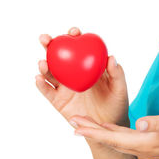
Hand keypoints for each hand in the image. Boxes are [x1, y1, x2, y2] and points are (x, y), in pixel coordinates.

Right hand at [35, 27, 129, 148]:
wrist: (108, 126)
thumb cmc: (116, 104)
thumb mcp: (119, 89)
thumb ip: (117, 74)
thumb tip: (111, 57)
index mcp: (86, 66)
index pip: (78, 47)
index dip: (74, 36)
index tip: (73, 32)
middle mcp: (72, 73)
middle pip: (58, 56)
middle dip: (50, 44)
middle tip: (46, 39)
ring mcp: (64, 87)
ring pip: (50, 72)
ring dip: (44, 65)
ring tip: (43, 63)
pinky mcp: (58, 101)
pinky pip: (47, 91)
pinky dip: (41, 85)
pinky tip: (39, 79)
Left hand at [70, 109, 158, 158]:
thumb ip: (158, 122)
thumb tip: (140, 122)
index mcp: (145, 141)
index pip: (113, 138)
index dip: (93, 132)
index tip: (76, 127)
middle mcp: (142, 147)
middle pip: (109, 140)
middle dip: (90, 132)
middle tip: (72, 122)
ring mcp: (145, 147)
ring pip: (115, 140)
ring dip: (98, 133)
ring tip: (83, 125)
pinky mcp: (149, 143)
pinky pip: (124, 139)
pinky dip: (111, 133)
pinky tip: (106, 128)